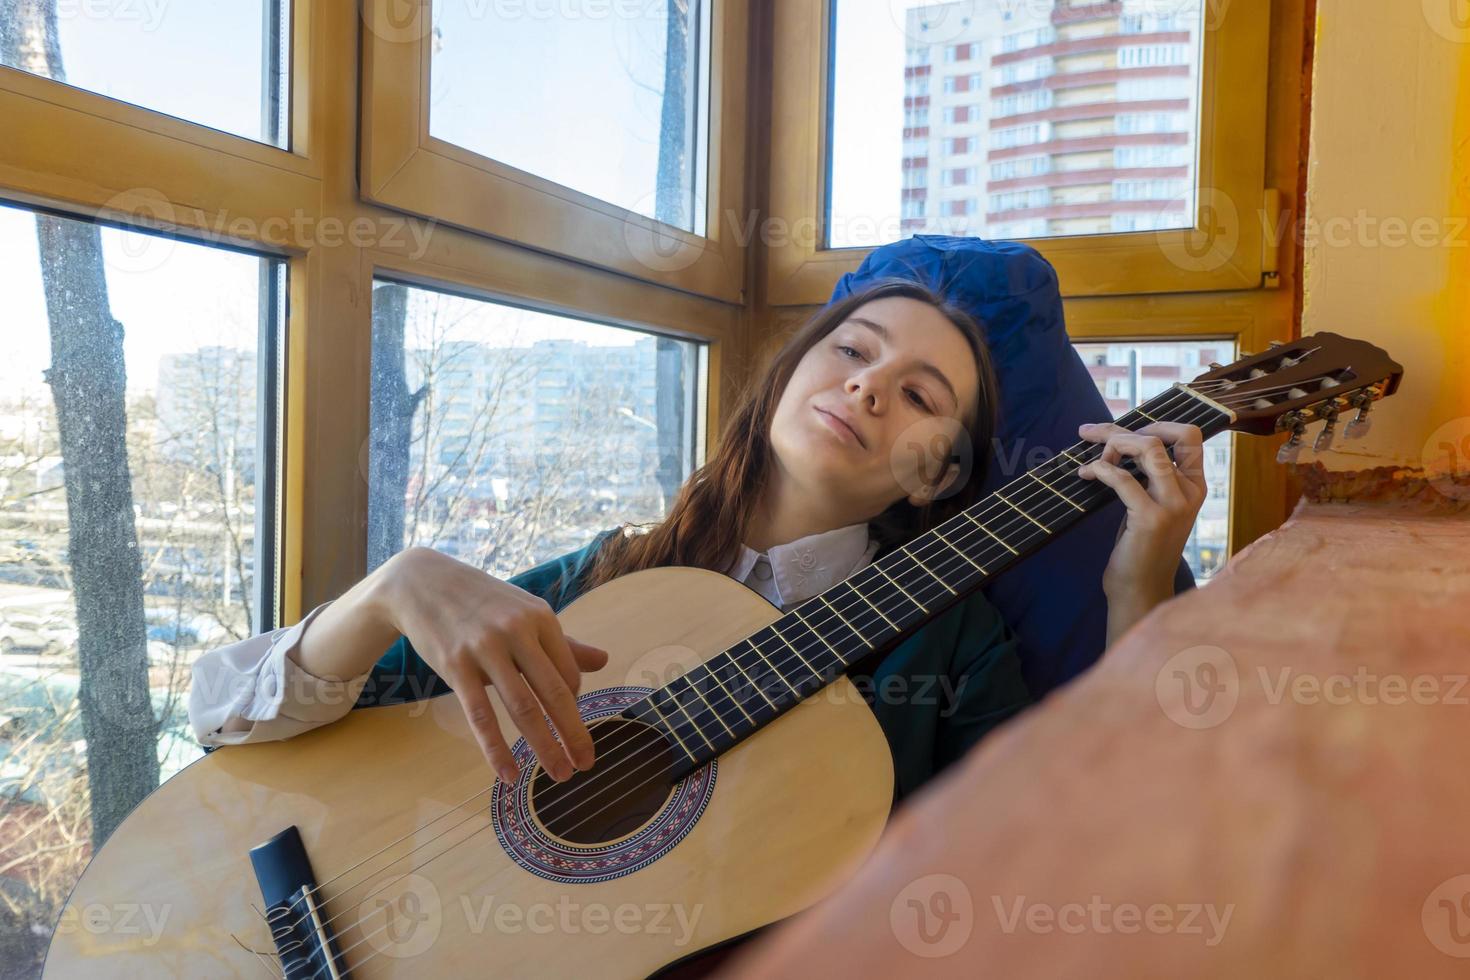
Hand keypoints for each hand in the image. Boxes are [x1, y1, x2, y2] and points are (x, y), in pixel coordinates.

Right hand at [380, 547, 608, 783]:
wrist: (422, 582)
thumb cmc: (482, 602)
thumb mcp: (526, 613)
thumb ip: (564, 643)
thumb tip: (604, 661)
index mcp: (541, 618)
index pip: (569, 673)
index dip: (572, 706)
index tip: (570, 729)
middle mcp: (518, 631)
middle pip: (554, 693)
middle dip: (574, 734)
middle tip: (586, 765)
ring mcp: (486, 648)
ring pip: (523, 708)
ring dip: (544, 747)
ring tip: (559, 775)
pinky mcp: (456, 666)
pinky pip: (481, 716)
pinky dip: (497, 750)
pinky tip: (509, 775)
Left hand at [1074, 421, 1207, 602]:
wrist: (1140, 590)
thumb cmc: (1139, 547)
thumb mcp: (1151, 505)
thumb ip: (1147, 476)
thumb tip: (1117, 439)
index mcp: (1194, 486)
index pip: (1189, 436)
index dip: (1154, 423)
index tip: (1122, 431)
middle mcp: (1190, 492)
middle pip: (1159, 437)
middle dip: (1118, 431)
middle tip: (1089, 435)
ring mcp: (1173, 505)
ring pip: (1147, 449)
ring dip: (1111, 445)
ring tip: (1092, 461)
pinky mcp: (1151, 519)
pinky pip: (1122, 478)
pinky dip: (1100, 469)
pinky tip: (1086, 475)